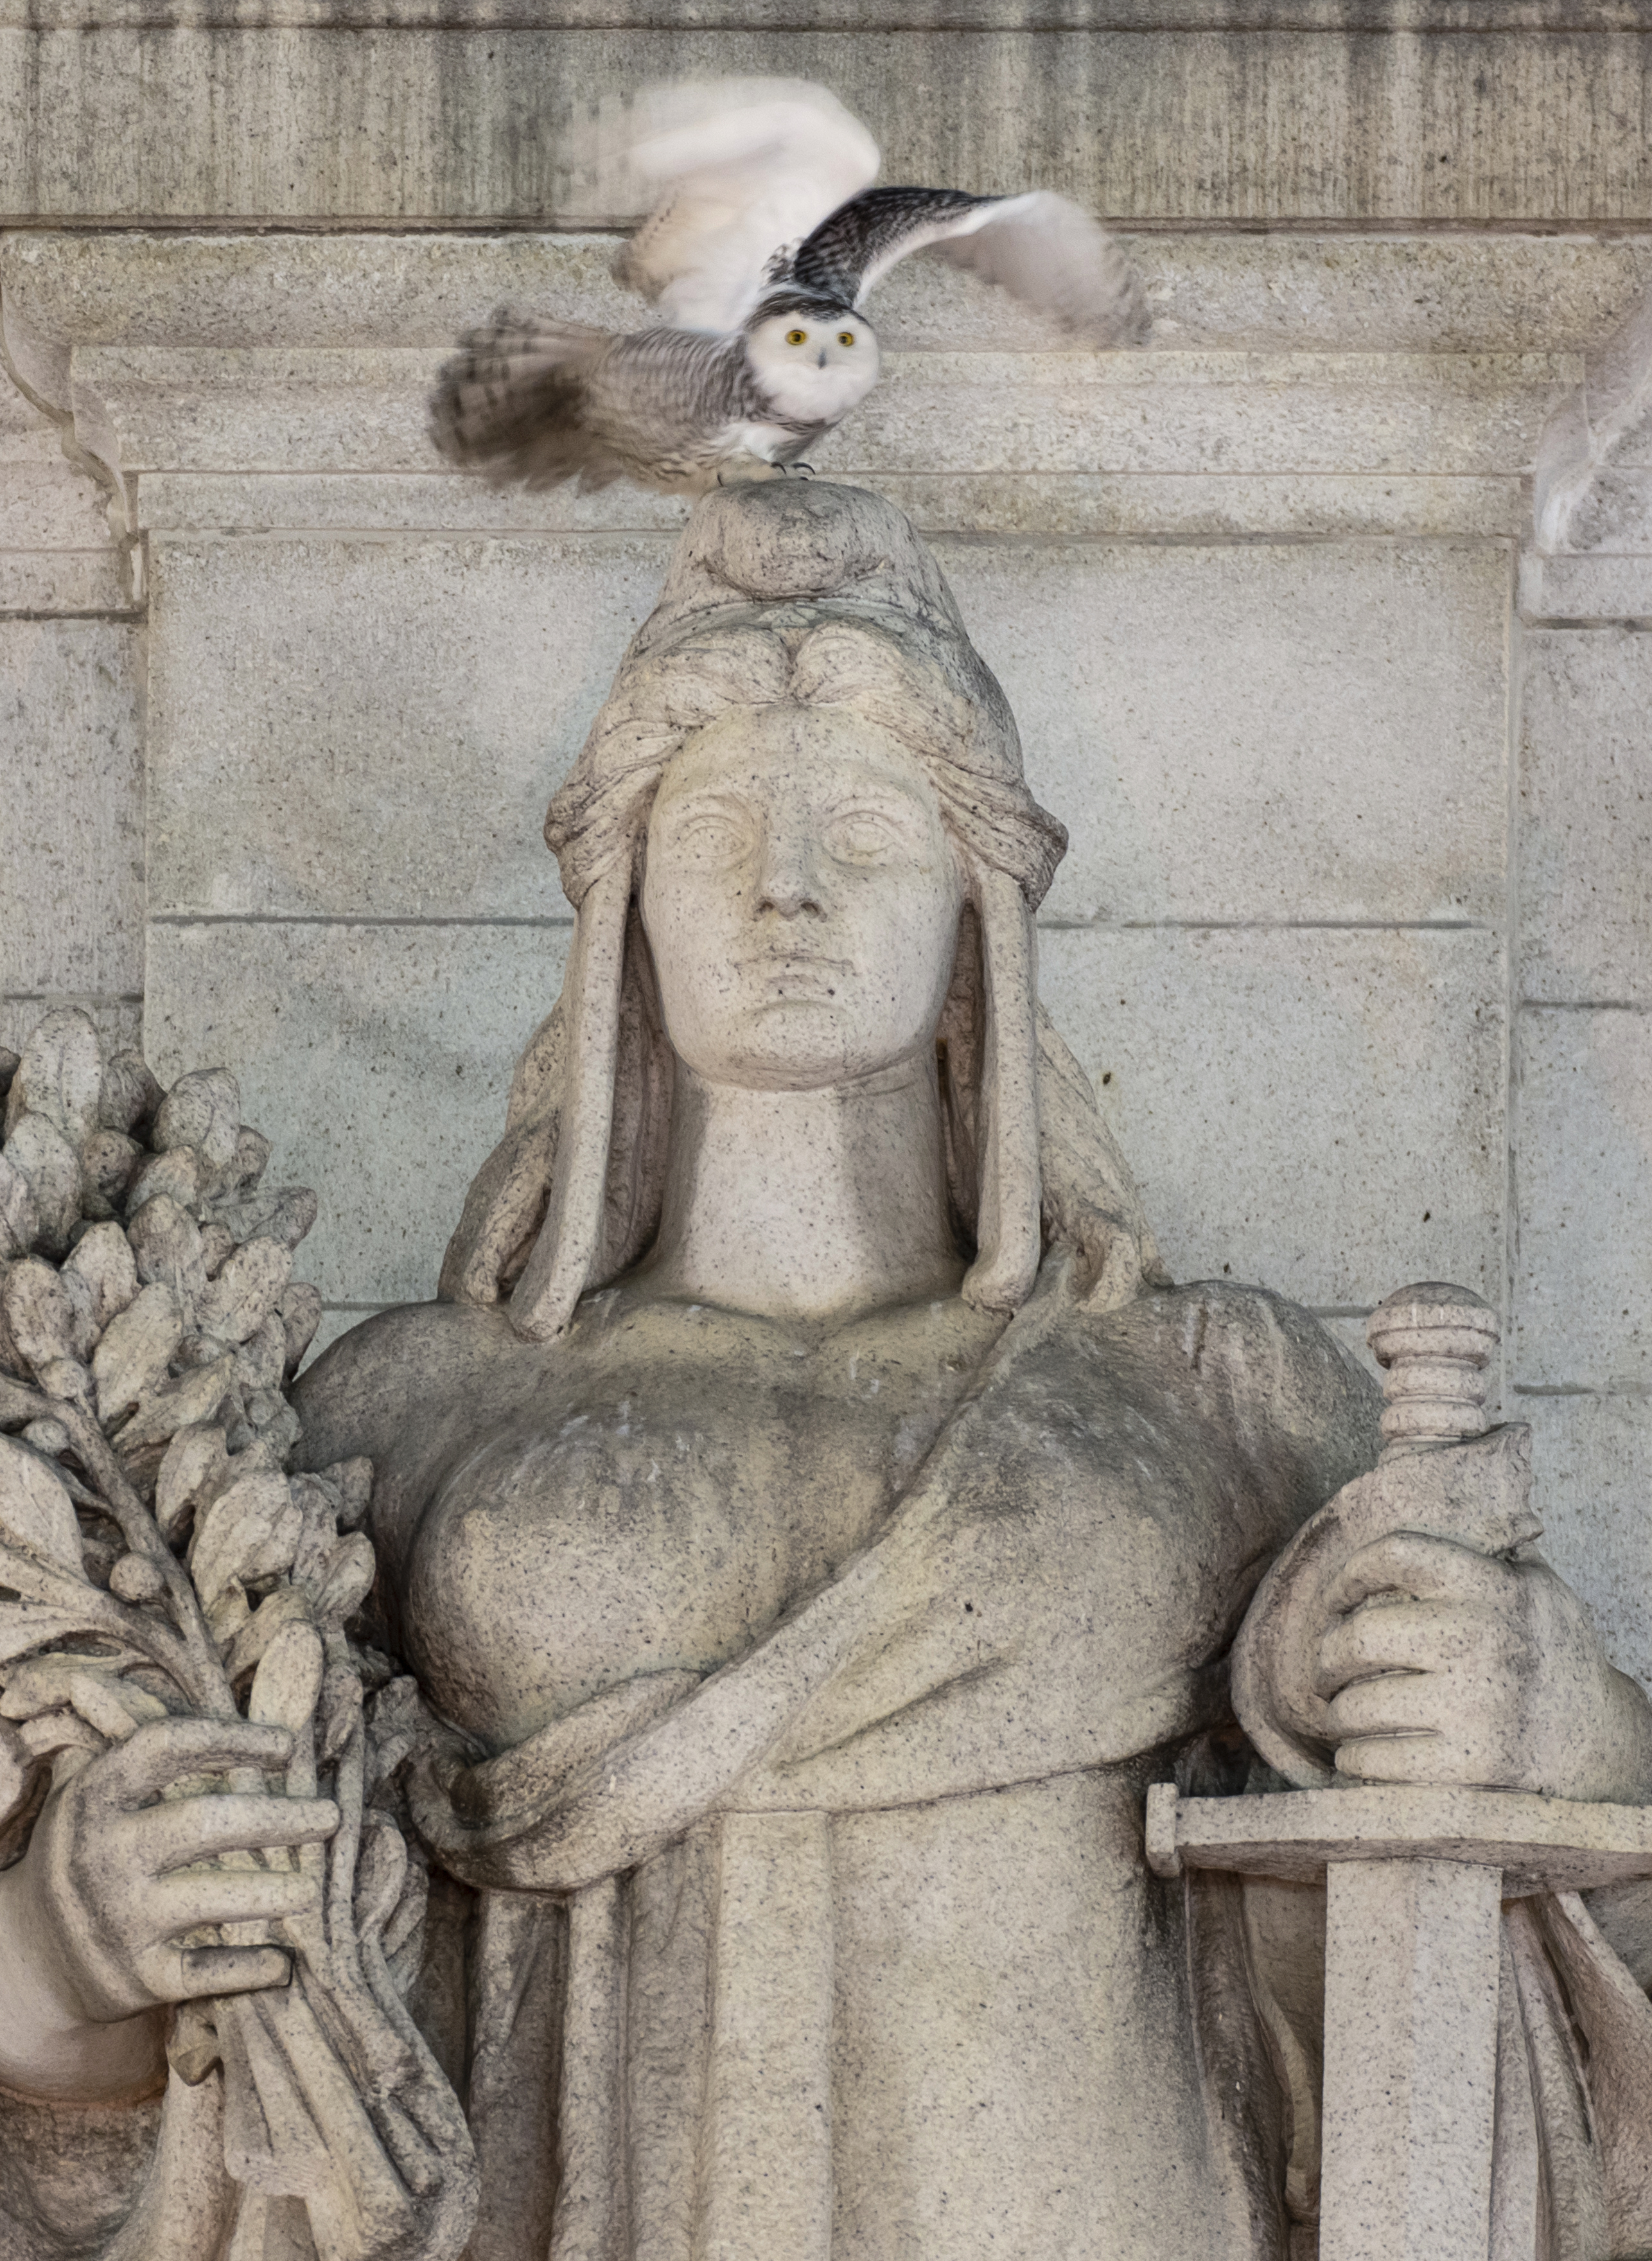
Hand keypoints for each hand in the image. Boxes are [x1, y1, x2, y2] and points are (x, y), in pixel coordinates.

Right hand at [0, 1715, 337, 2099]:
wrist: (31, 1961)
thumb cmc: (91, 1855)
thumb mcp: (95, 1800)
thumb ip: (149, 1755)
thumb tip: (239, 1694)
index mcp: (93, 1799)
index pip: (164, 1748)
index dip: (229, 1739)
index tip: (285, 1745)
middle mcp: (102, 1858)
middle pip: (201, 1823)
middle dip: (275, 1817)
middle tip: (331, 1815)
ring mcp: (119, 1922)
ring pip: (208, 1900)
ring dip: (270, 1892)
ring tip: (315, 1887)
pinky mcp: (137, 1980)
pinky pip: (205, 1973)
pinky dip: (249, 1968)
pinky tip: (285, 1960)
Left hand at [1314, 1532, 1651, 1804]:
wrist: (1603, 1741)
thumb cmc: (1555, 1656)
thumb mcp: (1538, 1589)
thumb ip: (1488, 1555)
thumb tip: (1434, 1518)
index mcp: (1491, 1588)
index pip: (1396, 1554)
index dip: (1351, 1573)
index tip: (1338, 1597)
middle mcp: (1479, 1640)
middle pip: (1362, 1636)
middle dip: (1328, 1655)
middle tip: (1325, 1667)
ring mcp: (1474, 1705)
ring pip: (1360, 1704)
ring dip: (1337, 1712)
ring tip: (1338, 1712)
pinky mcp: (1470, 1764)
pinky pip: (1378, 1759)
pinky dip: (1355, 1759)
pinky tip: (1356, 1754)